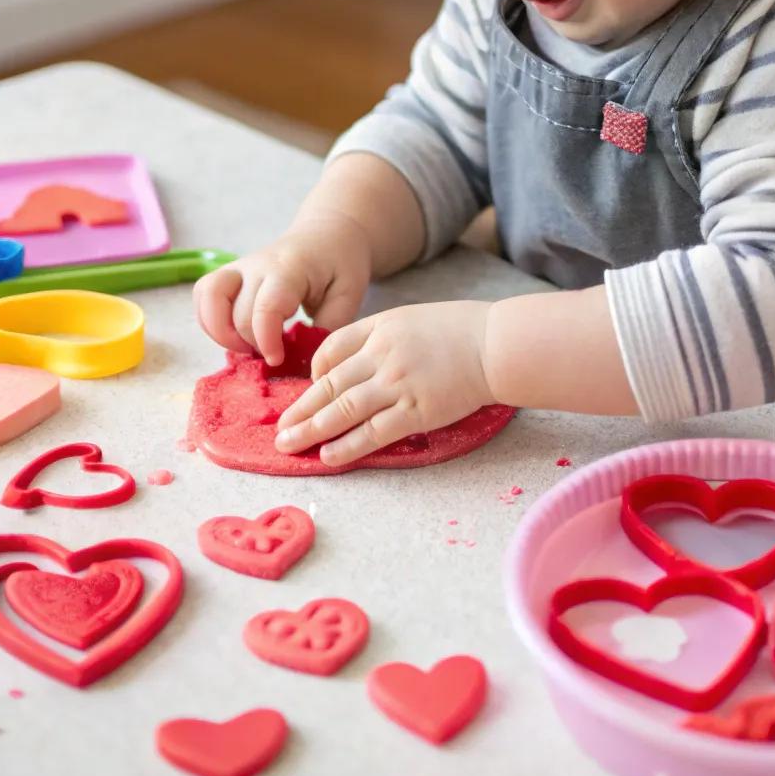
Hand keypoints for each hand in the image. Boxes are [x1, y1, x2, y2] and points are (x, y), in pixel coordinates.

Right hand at [193, 212, 371, 365]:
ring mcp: (238, 267)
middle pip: (237, 314)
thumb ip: (329, 327)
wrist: (327, 234)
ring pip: (207, 299)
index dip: (266, 341)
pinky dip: (210, 322)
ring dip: (220, 333)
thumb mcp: (349, 294)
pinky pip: (203, 296)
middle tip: (274, 354)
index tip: (278, 360)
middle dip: (252, 344)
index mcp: (290, 269)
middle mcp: (256, 265)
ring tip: (248, 348)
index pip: (266, 307)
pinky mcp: (228, 274)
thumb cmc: (340, 263)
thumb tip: (306, 359)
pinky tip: (234, 336)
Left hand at [274, 300, 494, 466]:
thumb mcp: (412, 319)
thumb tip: (356, 364)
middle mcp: (382, 354)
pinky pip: (373, 432)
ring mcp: (398, 383)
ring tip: (290, 445)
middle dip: (300, 410)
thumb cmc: (460, 331)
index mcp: (379, 327)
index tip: (308, 391)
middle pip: (330, 384)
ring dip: (312, 430)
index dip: (315, 374)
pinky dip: (348, 445)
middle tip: (279, 430)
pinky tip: (328, 455)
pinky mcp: (416, 411)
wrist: (495, 344)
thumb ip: (382, 337)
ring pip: (343, 409)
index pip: (332, 351)